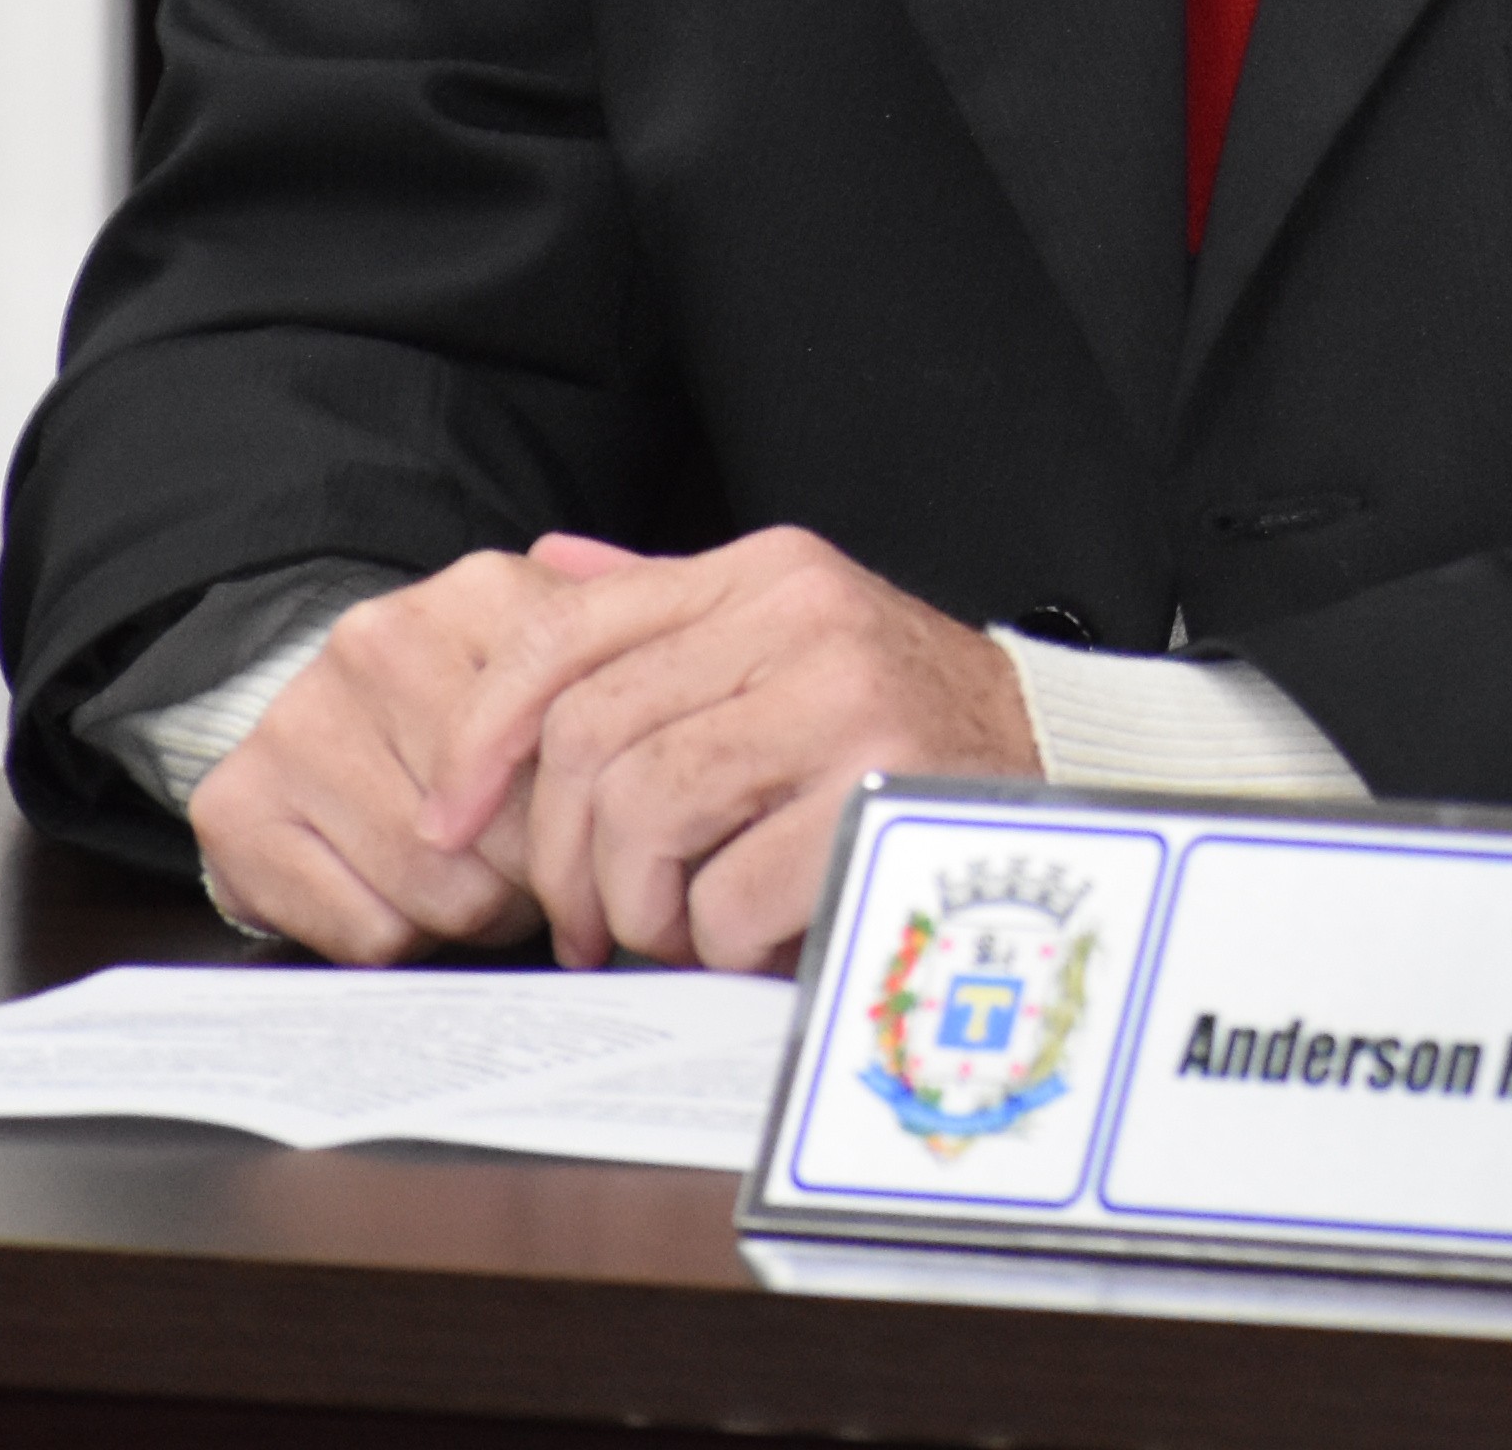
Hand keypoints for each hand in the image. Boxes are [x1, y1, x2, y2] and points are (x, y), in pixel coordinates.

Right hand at [185, 548, 631, 964]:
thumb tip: (690, 711)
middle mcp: (379, 641)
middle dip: (541, 874)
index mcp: (480, 593)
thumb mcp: (566, 665)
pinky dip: (401, 941)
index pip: (578, 740)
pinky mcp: (236, 805)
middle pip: (515, 827)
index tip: (606, 840)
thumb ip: (640, 668)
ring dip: (475, 915)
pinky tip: (399, 896)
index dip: (600, 817)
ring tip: (473, 881)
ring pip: (444, 889)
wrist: (319, 721)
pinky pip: (368, 932)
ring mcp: (298, 720)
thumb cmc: (470, 710)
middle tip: (535, 871)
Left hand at [416, 527, 1037, 975]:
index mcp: (766, 573)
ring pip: (645, 817)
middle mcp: (802, 620)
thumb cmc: (907, 720)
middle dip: (563, 856)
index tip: (450, 813)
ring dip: (640, 906)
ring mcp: (845, 704)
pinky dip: (719, 944)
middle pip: (591, 741)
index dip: (484, 732)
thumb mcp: (793, 633)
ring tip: (677, 927)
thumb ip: (672, 604)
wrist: (1062, 771)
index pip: (568, 629)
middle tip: (586, 917)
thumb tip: (550, 566)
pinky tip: (758, 937)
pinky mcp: (877, 800)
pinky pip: (725, 899)